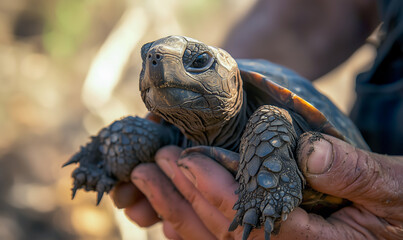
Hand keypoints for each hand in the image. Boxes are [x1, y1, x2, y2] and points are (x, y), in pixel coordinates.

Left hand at [111, 133, 402, 238]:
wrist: (400, 217)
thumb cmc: (399, 204)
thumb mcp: (391, 186)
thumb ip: (355, 174)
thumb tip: (311, 153)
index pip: (257, 225)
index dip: (219, 192)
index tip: (189, 160)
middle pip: (226, 235)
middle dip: (186, 198)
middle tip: (156, 163)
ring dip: (178, 210)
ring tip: (149, 179)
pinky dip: (192, 230)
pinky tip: (167, 213)